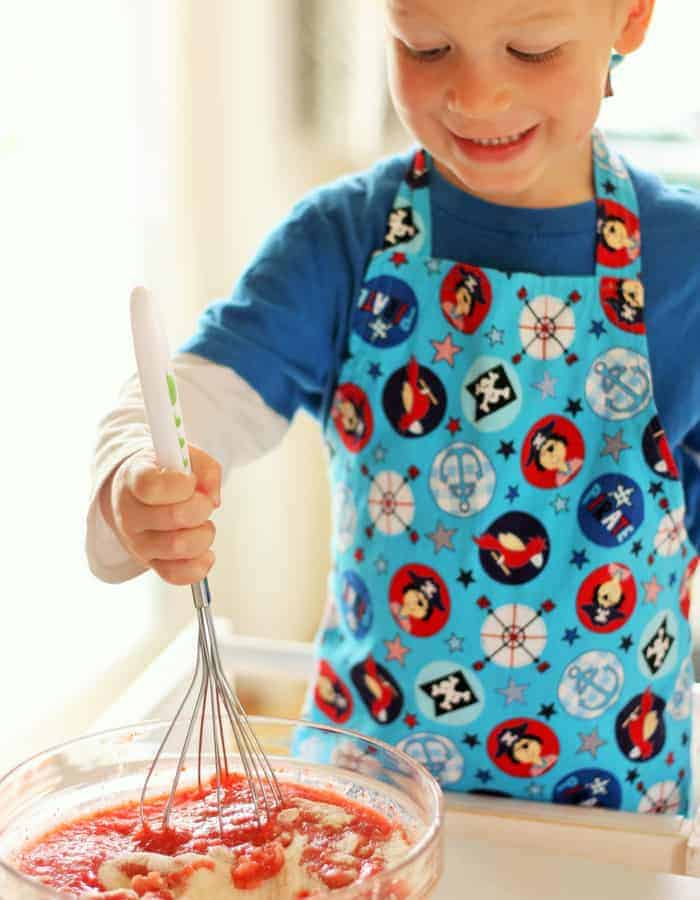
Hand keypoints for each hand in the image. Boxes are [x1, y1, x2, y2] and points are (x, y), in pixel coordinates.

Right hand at [100, 444, 220, 584]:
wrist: (135, 494)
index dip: (181, 484)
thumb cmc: (164, 472)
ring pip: (178, 547)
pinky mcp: (150, 563)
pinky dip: (200, 565)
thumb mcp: (184, 455)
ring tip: (202, 523)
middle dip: (202, 507)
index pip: (152, 487)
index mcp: (134, 479)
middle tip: (203, 501)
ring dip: (204, 534)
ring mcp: (138, 542)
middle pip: (174, 517)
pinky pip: (177, 575)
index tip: (190, 480)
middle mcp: (130, 513)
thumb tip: (213, 498)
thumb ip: (205, 469)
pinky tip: (204, 550)